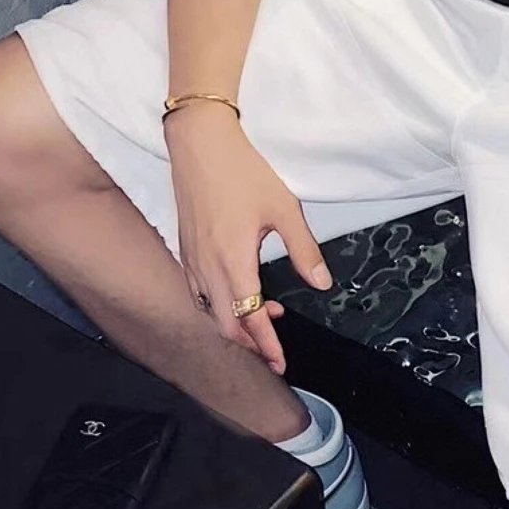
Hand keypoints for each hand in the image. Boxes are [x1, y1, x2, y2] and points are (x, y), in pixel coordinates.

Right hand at [164, 105, 334, 373]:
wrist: (200, 144)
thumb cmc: (243, 172)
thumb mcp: (284, 209)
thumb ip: (304, 250)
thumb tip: (323, 284)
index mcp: (233, 261)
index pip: (249, 317)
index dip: (266, 345)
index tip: (280, 363)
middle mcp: (207, 268)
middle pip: (225, 324)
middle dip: (250, 344)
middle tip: (274, 352)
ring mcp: (192, 260)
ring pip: (210, 311)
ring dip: (235, 324)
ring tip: (265, 319)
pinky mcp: (185, 250)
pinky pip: (199, 293)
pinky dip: (219, 306)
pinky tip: (238, 295)